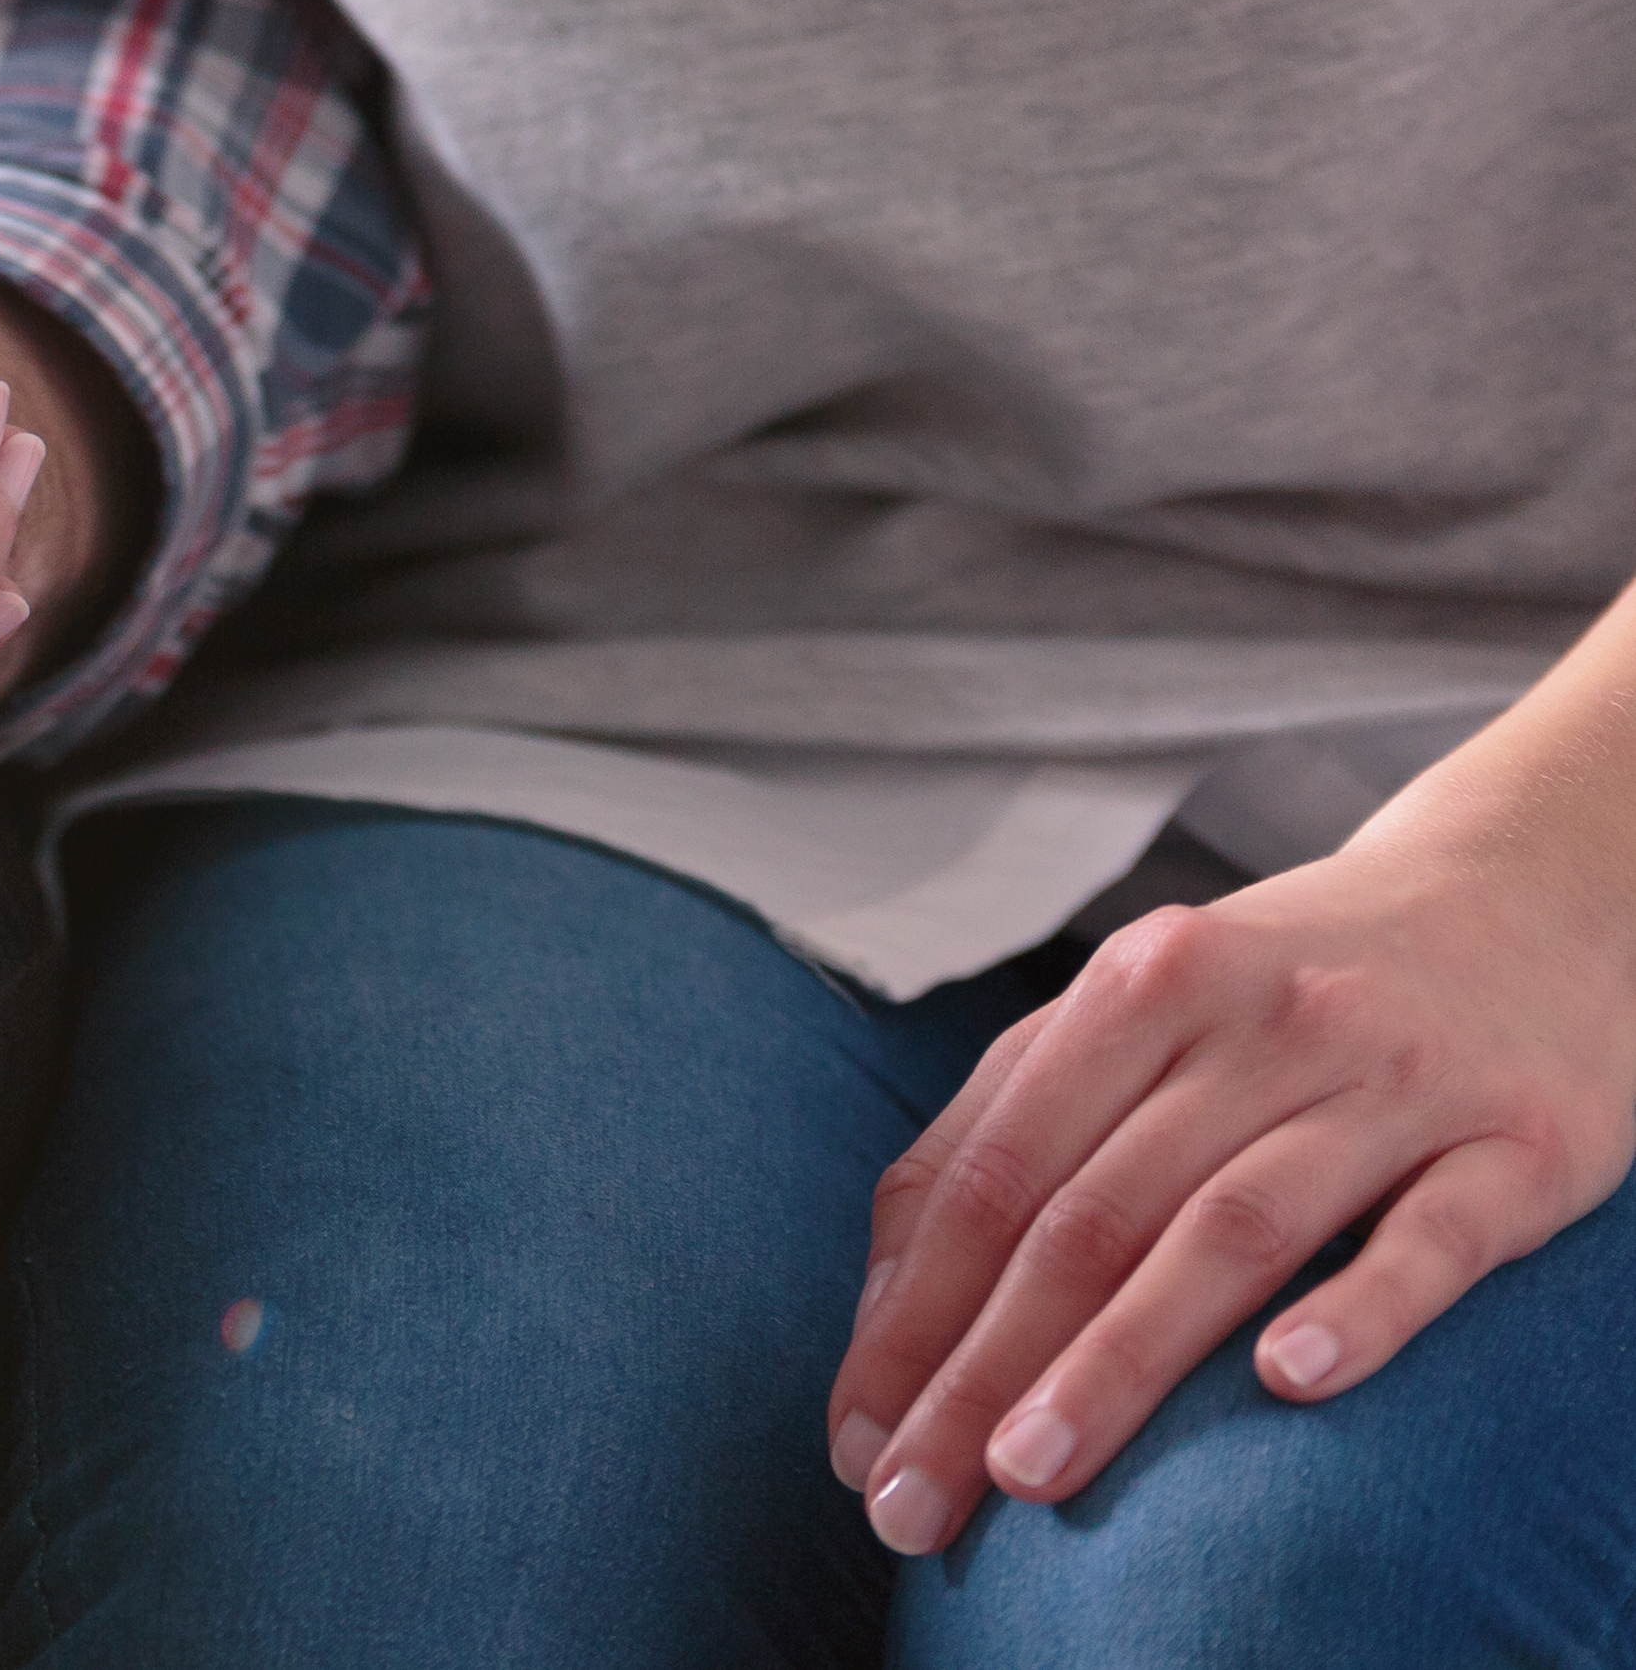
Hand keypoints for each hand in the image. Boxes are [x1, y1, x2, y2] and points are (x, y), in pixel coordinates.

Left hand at [825, 827, 1635, 1554]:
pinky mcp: (1521, 1143)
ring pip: (1231, 1231)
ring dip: (1121, 1358)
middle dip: (984, 1368)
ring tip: (1031, 1472)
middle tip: (915, 1499)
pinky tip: (1289, 1382)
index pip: (992, 1174)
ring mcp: (1392, 1081)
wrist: (1535, 893)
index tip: (855, 1442)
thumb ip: (1008, 1128)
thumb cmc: (1283, 992)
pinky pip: (1433, 1238)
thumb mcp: (1137, 1012)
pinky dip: (1358, 1307)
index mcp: (1140, 986)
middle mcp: (1258, 1022)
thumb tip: (888, 1306)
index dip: (912, 1316)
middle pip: (1089, 1216)